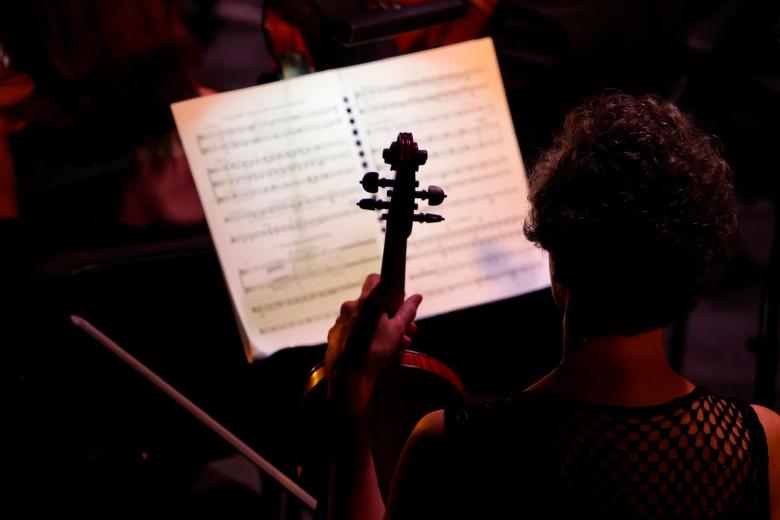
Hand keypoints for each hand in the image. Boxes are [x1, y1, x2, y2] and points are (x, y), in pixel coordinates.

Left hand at [326, 274, 421, 416]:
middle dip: (391, 317)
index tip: (397, 300)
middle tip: (406, 331)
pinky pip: (354, 333)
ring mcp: (340, 323)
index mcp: (365, 302)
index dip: (388, 287)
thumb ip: (407, 311)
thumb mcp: (397, 330)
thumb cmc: (374, 351)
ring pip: (365, 321)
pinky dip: (366, 339)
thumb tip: (417, 297)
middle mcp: (349, 308)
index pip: (375, 280)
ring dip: (381, 330)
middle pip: (373, 305)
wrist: (349, 379)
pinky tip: (378, 354)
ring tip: (397, 347)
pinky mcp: (334, 338)